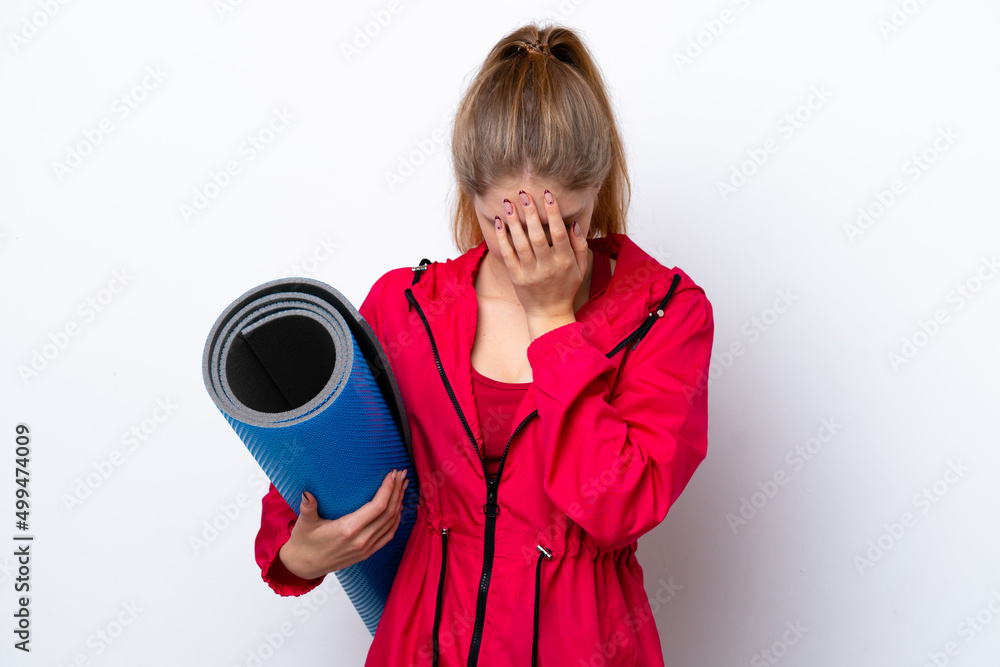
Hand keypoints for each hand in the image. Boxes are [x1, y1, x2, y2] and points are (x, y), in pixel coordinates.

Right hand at [278, 469, 408, 579]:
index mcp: (348, 530)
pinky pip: (389, 535)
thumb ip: (307, 507)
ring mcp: (366, 548)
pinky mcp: (368, 553)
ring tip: (403, 486)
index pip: (377, 506)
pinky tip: (398, 508)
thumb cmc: (304, 542)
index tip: (392, 473)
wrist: (304, 565)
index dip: (388, 489)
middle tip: (402, 474)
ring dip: (400, 503)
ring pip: (392, 523)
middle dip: (398, 491)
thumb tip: (307, 493)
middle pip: (389, 512)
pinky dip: (397, 519)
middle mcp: (361, 540)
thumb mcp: (304, 523)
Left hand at [492, 189, 588, 331]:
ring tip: (509, 203)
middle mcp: (548, 267)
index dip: (553, 213)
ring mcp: (531, 273)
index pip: (558, 233)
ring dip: (514, 222)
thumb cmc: (566, 287)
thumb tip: (572, 223)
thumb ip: (579, 245)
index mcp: (565, 262)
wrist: (549, 313)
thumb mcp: (581, 268)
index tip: (547, 194)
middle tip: (524, 193)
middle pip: (537, 236)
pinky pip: (508, 255)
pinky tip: (500, 222)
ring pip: (521, 244)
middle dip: (531, 213)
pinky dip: (502, 238)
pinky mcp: (516, 278)